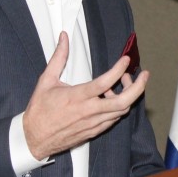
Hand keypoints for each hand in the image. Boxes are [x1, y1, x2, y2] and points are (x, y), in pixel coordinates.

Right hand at [22, 32, 149, 160]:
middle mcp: (88, 112)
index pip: (105, 82)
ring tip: (124, 83)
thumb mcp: (46, 81)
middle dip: (138, 87)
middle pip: (123, 101)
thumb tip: (63, 37)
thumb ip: (58, 58)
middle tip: (143, 75)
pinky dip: (118, 107)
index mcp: (77, 97)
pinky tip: (112, 98)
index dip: (119, 69)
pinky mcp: (94, 131)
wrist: (34, 139)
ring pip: (121, 111)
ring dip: (128, 96)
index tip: (126, 60)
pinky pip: (113, 119)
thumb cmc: (39, 110)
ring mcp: (93, 123)